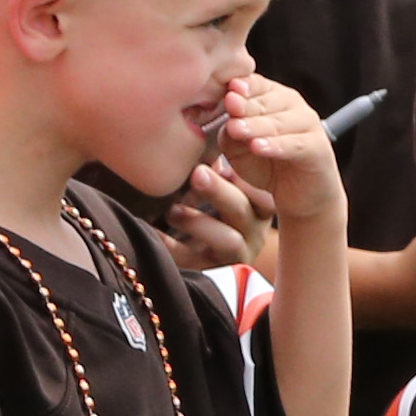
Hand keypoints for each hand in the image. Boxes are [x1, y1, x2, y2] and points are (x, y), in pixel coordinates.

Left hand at [155, 160, 278, 274]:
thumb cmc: (214, 212)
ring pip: (228, 240)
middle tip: (197, 173)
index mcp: (259, 209)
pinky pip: (193, 260)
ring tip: (173, 211)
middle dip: (219, 191)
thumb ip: (219, 170)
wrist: (209, 258)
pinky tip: (153, 231)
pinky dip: (171, 245)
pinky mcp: (211, 271)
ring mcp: (235, 255)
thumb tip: (211, 144)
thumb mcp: (222, 189)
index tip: (222, 163)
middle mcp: (253, 233)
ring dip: (198, 221)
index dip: (246, 180)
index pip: (262, 195)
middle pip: (243, 211)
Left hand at [214, 75, 340, 230]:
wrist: (299, 195)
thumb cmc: (266, 165)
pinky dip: (276, 146)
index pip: (254, 84)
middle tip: (229, 107)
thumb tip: (229, 123)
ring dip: (256, 125)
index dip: (240, 87)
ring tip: (237, 130)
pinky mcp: (319, 147)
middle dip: (245, 105)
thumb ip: (230, 134)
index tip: (226, 91)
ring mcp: (308, 124)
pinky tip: (259, 147)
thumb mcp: (238, 149)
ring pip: (277, 122)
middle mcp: (291, 104)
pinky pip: (295, 144)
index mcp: (270, 96)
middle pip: (264, 101)